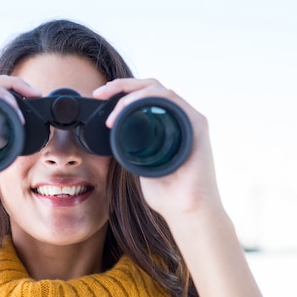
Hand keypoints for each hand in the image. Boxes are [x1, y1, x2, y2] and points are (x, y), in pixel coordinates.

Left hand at [93, 78, 223, 221]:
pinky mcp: (197, 124)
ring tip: (113, 107)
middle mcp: (180, 118)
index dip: (120, 91)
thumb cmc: (168, 195)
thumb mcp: (140, 166)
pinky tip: (129, 106)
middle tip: (100, 93)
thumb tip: (114, 138)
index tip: (99, 97)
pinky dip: (148, 97)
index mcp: (167, 125)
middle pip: (150, 87)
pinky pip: (170, 99)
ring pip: (158, 88)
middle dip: (121, 85)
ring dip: (131, 92)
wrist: (187, 211)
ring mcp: (189, 119)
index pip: (143, 97)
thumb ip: (132, 150)